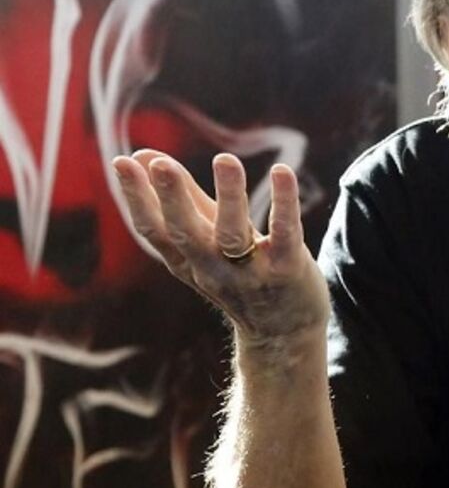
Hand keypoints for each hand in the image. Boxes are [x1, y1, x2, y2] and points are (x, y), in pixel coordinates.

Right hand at [111, 150, 329, 350]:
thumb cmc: (239, 273)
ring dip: (229, 196)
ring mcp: (249, 273)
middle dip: (172, 199)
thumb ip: (182, 198)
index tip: (122, 162)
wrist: (283, 333)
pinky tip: (283, 171)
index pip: (154, 231)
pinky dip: (284, 203)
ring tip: (224, 158)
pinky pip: (285, 234)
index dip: (136, 198)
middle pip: (186, 235)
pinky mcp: (287, 271)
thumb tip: (142, 154)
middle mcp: (212, 269)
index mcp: (186, 261)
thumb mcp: (206, 242)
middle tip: (161, 164)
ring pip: (234, 235)